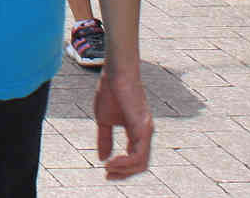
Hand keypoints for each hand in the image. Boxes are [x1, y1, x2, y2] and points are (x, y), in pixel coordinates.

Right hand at [93, 64, 152, 179]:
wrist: (116, 73)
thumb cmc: (110, 91)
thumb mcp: (104, 120)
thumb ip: (105, 139)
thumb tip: (103, 158)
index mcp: (137, 132)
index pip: (134, 158)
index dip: (121, 168)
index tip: (105, 171)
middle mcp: (145, 134)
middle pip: (140, 165)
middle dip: (123, 174)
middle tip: (107, 175)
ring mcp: (146, 132)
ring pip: (141, 163)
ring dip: (124, 170)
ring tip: (108, 169)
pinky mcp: (143, 128)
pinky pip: (139, 155)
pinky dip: (126, 163)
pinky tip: (112, 162)